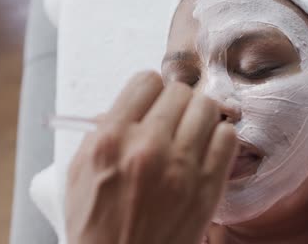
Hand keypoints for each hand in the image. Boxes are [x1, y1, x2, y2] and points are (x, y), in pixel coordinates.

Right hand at [65, 71, 238, 243]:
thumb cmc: (98, 226)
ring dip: (200, 114)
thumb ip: (100, 132)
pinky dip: (220, 135)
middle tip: (172, 117)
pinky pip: (228, 136)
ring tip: (191, 130)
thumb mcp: (79, 174)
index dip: (150, 89)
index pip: (145, 81)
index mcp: (111, 140)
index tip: (152, 100)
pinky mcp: (208, 185)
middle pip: (180, 91)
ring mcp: (182, 167)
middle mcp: (148, 147)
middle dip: (176, 101)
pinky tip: (208, 147)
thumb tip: (122, 108)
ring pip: (208, 107)